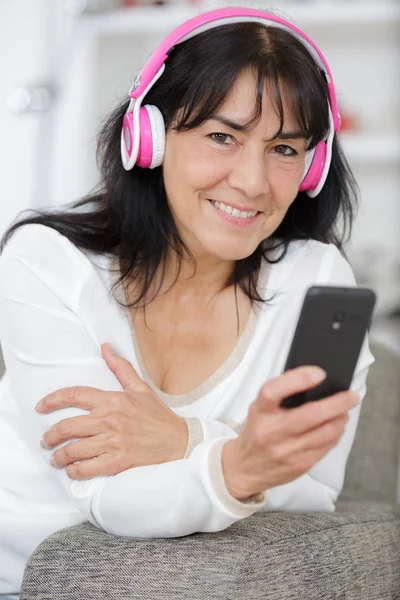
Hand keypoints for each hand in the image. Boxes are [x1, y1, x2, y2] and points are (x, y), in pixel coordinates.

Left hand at [36, 343, 187, 479]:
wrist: (179, 442)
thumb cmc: (159, 416)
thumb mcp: (141, 388)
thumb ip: (120, 368)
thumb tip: (105, 347)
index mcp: (113, 400)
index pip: (75, 395)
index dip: (52, 400)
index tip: (40, 407)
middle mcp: (110, 420)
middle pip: (67, 427)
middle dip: (50, 436)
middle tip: (45, 441)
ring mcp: (114, 442)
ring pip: (73, 450)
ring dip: (59, 456)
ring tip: (55, 458)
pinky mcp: (118, 461)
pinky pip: (87, 468)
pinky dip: (74, 471)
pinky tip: (72, 470)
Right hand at [222, 366, 360, 499]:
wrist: (244, 469)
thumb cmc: (256, 432)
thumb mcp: (258, 409)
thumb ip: (280, 396)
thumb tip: (314, 382)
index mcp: (259, 412)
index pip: (274, 391)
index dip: (298, 379)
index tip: (319, 373)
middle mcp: (271, 432)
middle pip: (309, 415)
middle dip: (336, 403)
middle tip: (351, 396)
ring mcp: (285, 451)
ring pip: (324, 433)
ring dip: (340, 419)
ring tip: (345, 411)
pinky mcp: (298, 466)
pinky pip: (325, 448)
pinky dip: (336, 434)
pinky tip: (337, 427)